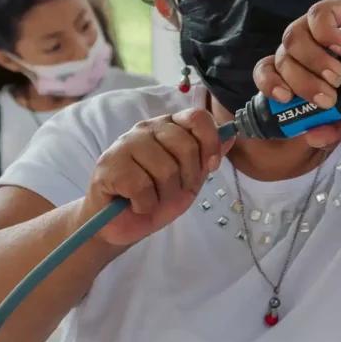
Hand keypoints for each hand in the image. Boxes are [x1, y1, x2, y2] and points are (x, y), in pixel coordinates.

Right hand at [83, 109, 235, 247]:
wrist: (120, 224)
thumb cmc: (154, 197)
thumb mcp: (189, 179)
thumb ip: (208, 157)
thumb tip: (232, 135)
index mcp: (168, 127)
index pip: (197, 118)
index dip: (210, 142)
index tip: (210, 167)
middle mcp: (146, 129)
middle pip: (186, 146)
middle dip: (185, 178)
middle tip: (170, 190)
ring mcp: (125, 144)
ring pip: (165, 169)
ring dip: (163, 195)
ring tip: (151, 197)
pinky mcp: (109, 164)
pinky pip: (142, 186)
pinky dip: (144, 204)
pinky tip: (135, 203)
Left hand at [253, 0, 340, 147]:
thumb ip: (332, 125)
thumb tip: (311, 136)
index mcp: (296, 69)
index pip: (266, 71)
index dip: (268, 83)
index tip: (285, 98)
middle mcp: (300, 46)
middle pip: (282, 59)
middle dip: (302, 82)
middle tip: (328, 97)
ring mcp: (314, 27)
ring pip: (293, 38)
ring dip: (313, 61)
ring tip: (338, 77)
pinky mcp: (335, 10)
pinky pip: (317, 16)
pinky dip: (325, 34)